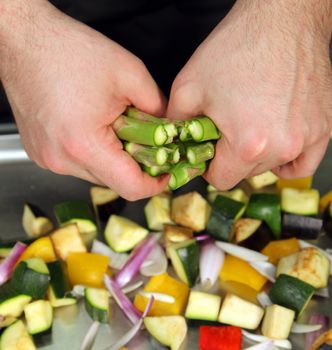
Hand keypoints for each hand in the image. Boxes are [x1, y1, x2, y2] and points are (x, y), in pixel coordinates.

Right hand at [0, 0, 166, 199]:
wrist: (24, 41)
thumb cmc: (69, 51)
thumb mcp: (130, 74)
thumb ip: (158, 107)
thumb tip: (169, 129)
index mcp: (84, 144)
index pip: (130, 186)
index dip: (154, 184)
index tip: (165, 174)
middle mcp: (61, 159)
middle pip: (114, 181)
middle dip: (135, 165)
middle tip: (145, 140)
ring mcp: (48, 158)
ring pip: (96, 173)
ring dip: (113, 157)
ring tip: (115, 126)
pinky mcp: (41, 153)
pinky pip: (78, 163)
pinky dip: (94, 151)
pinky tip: (95, 127)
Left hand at [167, 0, 331, 188]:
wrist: (281, 18)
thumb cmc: (236, 48)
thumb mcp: (188, 88)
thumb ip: (176, 126)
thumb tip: (174, 146)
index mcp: (248, 144)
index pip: (221, 180)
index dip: (209, 166)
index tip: (208, 151)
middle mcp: (282, 147)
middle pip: (246, 173)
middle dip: (231, 158)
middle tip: (227, 130)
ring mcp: (306, 139)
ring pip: (271, 167)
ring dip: (257, 154)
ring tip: (251, 123)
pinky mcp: (323, 128)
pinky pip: (303, 163)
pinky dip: (286, 159)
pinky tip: (275, 142)